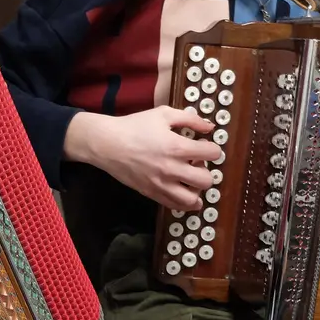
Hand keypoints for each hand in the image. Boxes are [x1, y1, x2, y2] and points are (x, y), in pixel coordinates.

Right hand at [64, 107, 224, 211]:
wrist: (107, 144)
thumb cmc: (135, 126)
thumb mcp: (163, 114)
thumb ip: (190, 119)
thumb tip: (210, 126)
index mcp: (177, 147)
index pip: (212, 153)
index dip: (213, 148)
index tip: (205, 146)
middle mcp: (172, 169)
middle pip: (206, 180)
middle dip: (207, 171)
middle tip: (197, 163)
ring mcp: (161, 185)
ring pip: (192, 200)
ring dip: (197, 190)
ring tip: (190, 179)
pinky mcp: (152, 194)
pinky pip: (175, 206)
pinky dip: (184, 202)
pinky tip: (183, 190)